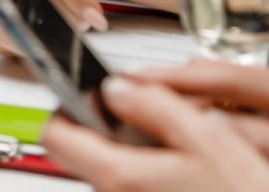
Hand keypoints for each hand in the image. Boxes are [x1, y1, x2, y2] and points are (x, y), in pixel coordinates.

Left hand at [44, 76, 268, 191]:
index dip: (65, 106)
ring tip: (180, 136)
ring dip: (135, 149)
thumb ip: (157, 107)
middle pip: (86, 154)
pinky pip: (143, 188)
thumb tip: (117, 87)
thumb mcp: (212, 138)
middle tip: (142, 105)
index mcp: (125, 175)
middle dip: (106, 126)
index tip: (79, 90)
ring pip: (117, 171)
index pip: (57, 136)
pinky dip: (156, 172)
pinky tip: (192, 167)